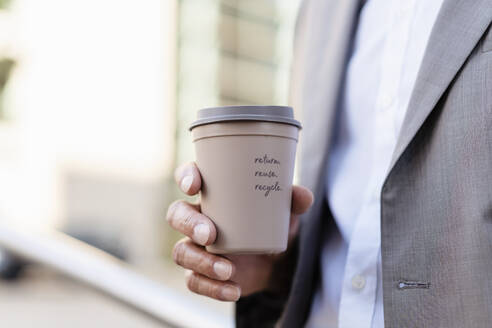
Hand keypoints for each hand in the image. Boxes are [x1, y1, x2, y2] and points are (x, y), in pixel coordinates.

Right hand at [166, 162, 312, 301]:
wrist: (277, 261)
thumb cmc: (272, 223)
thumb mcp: (285, 210)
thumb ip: (294, 200)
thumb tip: (303, 195)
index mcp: (214, 195)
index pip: (190, 178)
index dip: (186, 177)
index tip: (193, 186)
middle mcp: (199, 218)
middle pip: (177, 215)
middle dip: (189, 224)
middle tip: (210, 235)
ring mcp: (197, 247)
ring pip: (181, 251)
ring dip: (201, 262)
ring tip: (228, 270)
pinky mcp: (202, 273)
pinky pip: (194, 281)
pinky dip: (212, 288)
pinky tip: (233, 289)